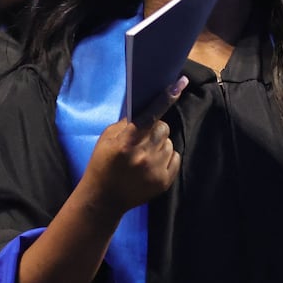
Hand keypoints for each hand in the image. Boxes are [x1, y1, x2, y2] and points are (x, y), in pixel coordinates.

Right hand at [81, 78, 185, 213]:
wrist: (104, 198)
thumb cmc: (102, 163)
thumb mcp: (107, 139)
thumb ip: (126, 123)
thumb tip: (145, 108)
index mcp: (126, 142)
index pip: (149, 115)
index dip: (165, 98)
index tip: (180, 84)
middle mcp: (143, 155)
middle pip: (163, 128)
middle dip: (155, 129)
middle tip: (143, 138)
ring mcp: (155, 169)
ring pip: (169, 143)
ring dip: (160, 144)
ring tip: (144, 154)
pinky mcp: (164, 182)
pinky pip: (175, 158)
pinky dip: (167, 158)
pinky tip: (152, 164)